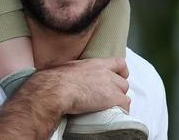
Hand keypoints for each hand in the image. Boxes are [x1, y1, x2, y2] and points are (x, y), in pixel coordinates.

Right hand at [0, 57, 129, 139]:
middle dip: (117, 91)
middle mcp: (106, 72)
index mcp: (95, 63)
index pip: (119, 63)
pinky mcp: (113, 98)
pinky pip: (124, 106)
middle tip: (108, 99)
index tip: (117, 78)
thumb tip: (58, 75)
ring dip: (118, 102)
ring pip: (124, 94)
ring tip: (107, 109)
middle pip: (123, 82)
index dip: (121, 72)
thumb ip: (71, 71)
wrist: (54, 89)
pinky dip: (119, 111)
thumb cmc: (53, 81)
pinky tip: (109, 115)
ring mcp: (111, 85)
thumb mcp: (65, 69)